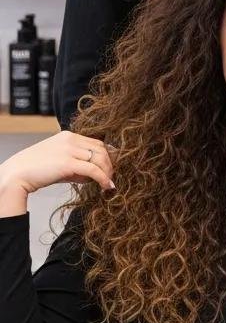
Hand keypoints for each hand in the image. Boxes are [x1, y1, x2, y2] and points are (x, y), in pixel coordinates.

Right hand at [0, 133, 114, 216]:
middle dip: (110, 163)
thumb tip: (94, 175)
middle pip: (101, 149)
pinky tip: (107, 186)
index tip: (111, 166)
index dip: (107, 155)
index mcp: (68, 136)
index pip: (96, 142)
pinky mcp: (68, 163)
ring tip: (109, 183)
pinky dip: (103, 178)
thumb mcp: (58, 162)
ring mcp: (69, 150)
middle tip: (113, 176)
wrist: (15, 175)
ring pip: (100, 158)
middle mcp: (71, 139)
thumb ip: (76, 164)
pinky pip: (93, 170)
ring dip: (108, 171)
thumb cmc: (34, 170)